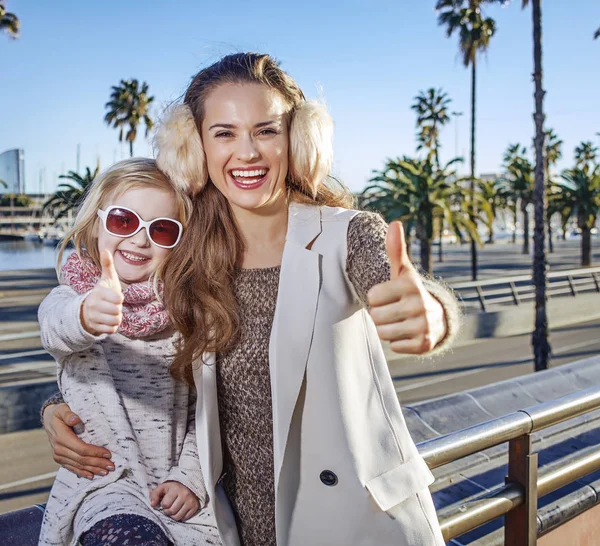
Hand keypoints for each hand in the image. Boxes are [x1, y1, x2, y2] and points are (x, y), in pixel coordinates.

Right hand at [42, 402, 113, 479]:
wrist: (49, 419)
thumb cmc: (59, 412)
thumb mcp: (62, 409)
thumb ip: (68, 414)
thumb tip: (75, 419)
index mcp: (61, 438)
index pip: (81, 448)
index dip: (95, 452)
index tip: (108, 453)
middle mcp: (59, 449)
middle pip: (82, 459)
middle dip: (98, 463)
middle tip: (111, 466)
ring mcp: (58, 456)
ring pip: (78, 465)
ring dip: (93, 469)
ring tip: (106, 472)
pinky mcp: (60, 459)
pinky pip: (72, 468)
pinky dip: (82, 472)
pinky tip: (92, 476)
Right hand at [81, 250, 123, 334]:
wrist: (88, 308)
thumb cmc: (103, 292)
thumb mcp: (106, 278)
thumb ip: (107, 264)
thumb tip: (106, 249)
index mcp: (98, 292)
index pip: (118, 299)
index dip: (119, 298)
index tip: (114, 297)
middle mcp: (93, 305)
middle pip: (117, 311)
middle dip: (118, 309)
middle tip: (112, 306)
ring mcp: (93, 317)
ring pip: (115, 321)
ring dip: (116, 318)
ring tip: (111, 313)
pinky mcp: (95, 327)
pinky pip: (112, 330)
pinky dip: (113, 327)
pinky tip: (108, 320)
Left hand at [150, 481, 199, 520]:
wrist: (188, 485)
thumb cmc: (173, 488)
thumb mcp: (163, 487)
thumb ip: (154, 494)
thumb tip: (152, 505)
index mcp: (176, 489)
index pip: (165, 504)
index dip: (163, 504)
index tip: (165, 501)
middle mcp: (185, 495)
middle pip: (171, 511)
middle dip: (167, 511)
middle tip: (169, 506)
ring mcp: (190, 502)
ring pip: (177, 517)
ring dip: (173, 515)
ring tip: (174, 508)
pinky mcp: (195, 507)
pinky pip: (184, 518)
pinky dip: (181, 516)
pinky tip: (180, 510)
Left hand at [368, 221, 446, 353]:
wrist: (437, 318)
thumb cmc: (410, 291)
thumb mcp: (403, 271)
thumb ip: (395, 249)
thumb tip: (394, 223)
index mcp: (411, 284)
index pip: (372, 296)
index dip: (377, 298)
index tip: (389, 296)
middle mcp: (419, 304)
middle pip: (376, 316)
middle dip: (380, 315)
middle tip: (394, 311)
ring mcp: (424, 325)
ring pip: (383, 332)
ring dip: (387, 329)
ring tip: (399, 321)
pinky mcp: (424, 344)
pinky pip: (394, 346)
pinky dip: (398, 342)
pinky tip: (408, 333)